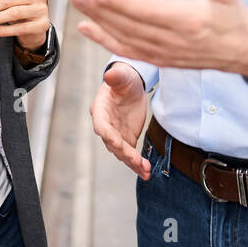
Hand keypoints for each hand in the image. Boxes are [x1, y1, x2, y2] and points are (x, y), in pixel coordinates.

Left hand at [70, 0, 247, 79]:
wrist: (243, 51)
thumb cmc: (233, 16)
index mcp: (187, 22)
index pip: (147, 12)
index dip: (121, 4)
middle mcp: (172, 41)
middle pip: (129, 25)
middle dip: (100, 9)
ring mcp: (164, 53)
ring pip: (124, 38)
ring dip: (98, 22)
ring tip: (78, 4)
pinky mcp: (159, 59)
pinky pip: (127, 51)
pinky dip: (105, 40)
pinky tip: (86, 28)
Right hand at [89, 62, 149, 178]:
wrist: (131, 86)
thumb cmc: (124, 79)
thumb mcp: (122, 76)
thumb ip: (116, 77)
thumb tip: (109, 74)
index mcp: (101, 111)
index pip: (102, 127)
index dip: (110, 137)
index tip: (120, 145)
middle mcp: (106, 126)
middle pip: (113, 144)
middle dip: (125, 154)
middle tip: (137, 161)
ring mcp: (117, 134)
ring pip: (122, 153)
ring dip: (133, 163)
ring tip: (145, 171)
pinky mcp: (127, 139)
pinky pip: (131, 154)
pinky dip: (138, 164)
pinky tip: (146, 172)